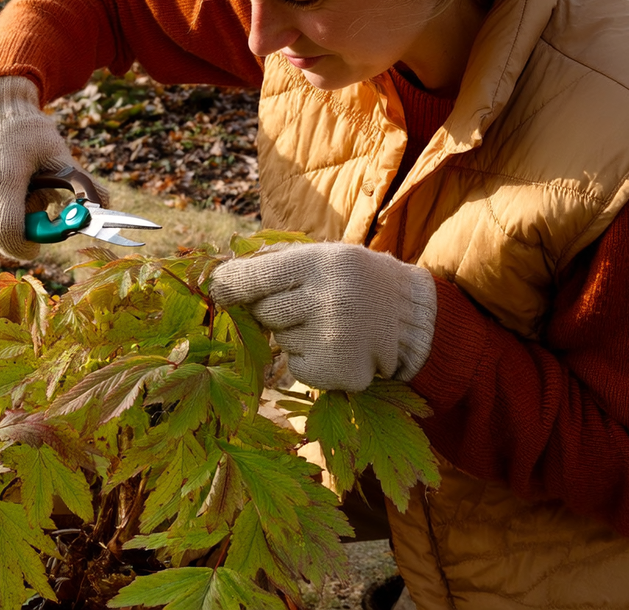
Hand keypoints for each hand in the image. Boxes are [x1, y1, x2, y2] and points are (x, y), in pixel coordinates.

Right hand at [0, 76, 76, 263]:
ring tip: (11, 199)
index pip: (7, 235)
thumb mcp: (57, 154)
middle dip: (15, 241)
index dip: (25, 246)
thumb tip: (106, 205)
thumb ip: (81, 184)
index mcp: (1, 180)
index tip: (37, 243)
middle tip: (30, 221)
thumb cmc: (27, 130)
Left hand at [210, 242, 436, 391]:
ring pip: (279, 340)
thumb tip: (220, 276)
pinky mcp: (337, 373)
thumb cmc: (354, 280)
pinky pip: (296, 366)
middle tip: (304, 303)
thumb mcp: (324, 255)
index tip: (217, 288)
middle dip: (271, 310)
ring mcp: (334, 341)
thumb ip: (276, 261)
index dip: (231, 284)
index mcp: (322, 264)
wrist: (411, 316)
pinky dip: (307, 358)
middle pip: (263, 313)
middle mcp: (329, 301)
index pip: (258, 276)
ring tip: (329, 323)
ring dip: (293, 334)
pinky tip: (336, 345)